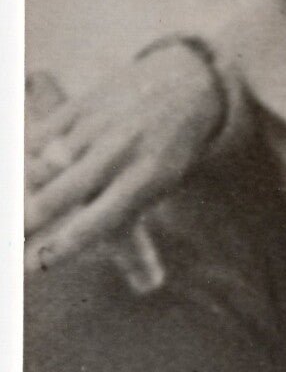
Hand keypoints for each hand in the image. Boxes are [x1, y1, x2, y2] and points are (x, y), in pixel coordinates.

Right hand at [25, 41, 225, 269]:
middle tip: (11, 235)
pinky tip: (17, 168)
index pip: (101, 220)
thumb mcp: (164, 189)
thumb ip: (142, 232)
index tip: (36, 264)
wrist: (183, 84)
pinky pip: (42, 132)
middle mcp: (120, 154)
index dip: (67, 243)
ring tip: (12, 205)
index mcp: (147, 180)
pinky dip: (24, 151)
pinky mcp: (81, 106)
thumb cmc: (170, 152)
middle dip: (31, 215)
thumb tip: (148, 287)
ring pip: (47, 160)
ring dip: (22, 183)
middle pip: (64, 191)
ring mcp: (98, 127)